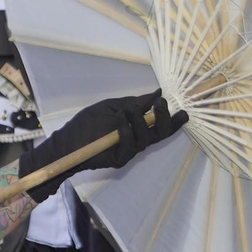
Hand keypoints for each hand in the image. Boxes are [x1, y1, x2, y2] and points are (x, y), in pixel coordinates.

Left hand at [19, 91, 187, 202]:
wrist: (67, 140)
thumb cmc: (89, 122)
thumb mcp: (113, 106)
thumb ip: (135, 102)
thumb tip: (157, 93)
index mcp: (137, 127)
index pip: (161, 125)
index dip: (174, 121)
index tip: (184, 112)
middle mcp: (137, 140)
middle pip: (160, 134)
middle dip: (165, 120)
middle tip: (160, 105)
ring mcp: (128, 150)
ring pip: (145, 138)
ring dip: (138, 121)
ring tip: (125, 110)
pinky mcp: (118, 159)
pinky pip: (129, 147)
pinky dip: (126, 132)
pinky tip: (119, 122)